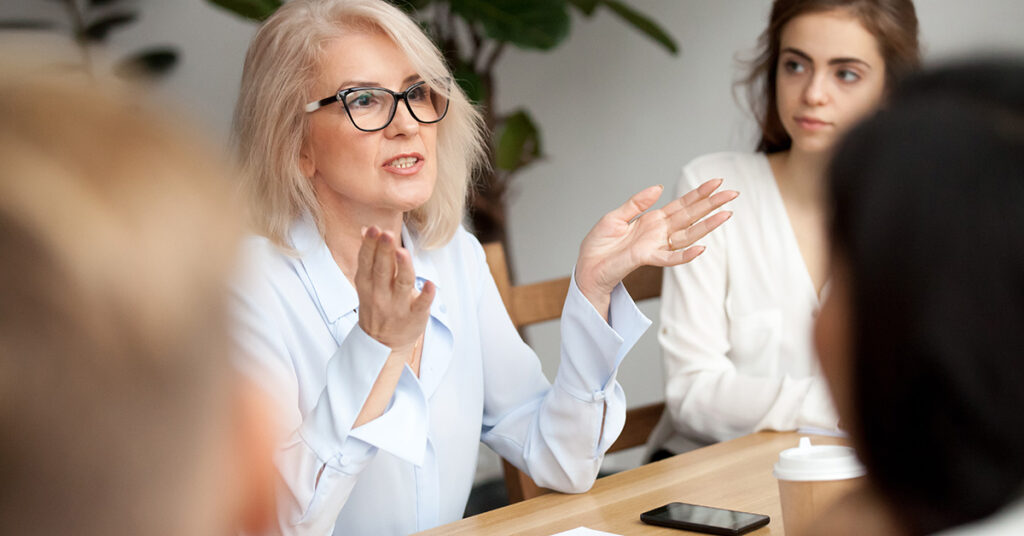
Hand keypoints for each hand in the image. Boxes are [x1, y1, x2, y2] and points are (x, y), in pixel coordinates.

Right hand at [355, 226, 433, 355]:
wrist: (383, 344)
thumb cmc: (377, 305)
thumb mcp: (367, 283)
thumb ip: (370, 257)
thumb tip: (366, 229)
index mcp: (367, 284)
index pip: (367, 261)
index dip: (370, 245)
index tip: (374, 229)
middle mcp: (381, 294)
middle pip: (382, 270)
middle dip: (384, 251)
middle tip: (387, 234)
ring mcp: (398, 306)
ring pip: (401, 284)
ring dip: (403, 268)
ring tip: (402, 252)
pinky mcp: (415, 317)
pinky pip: (421, 305)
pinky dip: (425, 295)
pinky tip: (431, 285)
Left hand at [575, 178, 737, 305]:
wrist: (586, 267)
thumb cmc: (599, 245)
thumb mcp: (615, 217)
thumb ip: (636, 203)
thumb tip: (658, 187)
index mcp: (652, 220)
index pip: (681, 205)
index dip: (699, 194)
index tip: (717, 182)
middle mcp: (659, 233)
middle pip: (691, 216)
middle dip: (711, 204)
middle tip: (733, 193)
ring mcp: (655, 246)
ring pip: (688, 235)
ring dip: (707, 226)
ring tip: (727, 214)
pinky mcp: (646, 258)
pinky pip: (670, 258)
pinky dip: (685, 254)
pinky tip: (701, 248)